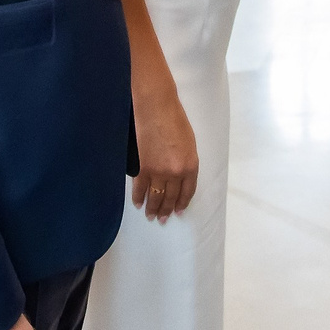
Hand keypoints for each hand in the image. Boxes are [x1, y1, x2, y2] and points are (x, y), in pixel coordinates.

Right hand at [131, 89, 197, 221]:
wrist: (157, 109)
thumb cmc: (175, 120)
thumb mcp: (189, 144)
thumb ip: (186, 162)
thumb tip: (178, 176)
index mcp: (191, 166)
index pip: (188, 192)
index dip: (182, 203)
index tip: (178, 212)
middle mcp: (176, 173)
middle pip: (171, 197)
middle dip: (166, 210)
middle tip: (162, 220)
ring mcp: (159, 172)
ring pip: (156, 196)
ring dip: (153, 208)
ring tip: (151, 216)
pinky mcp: (143, 168)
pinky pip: (140, 188)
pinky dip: (138, 197)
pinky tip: (138, 204)